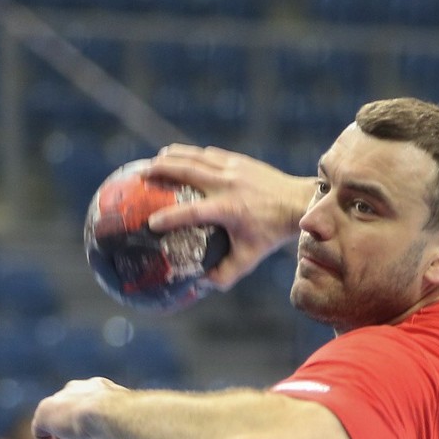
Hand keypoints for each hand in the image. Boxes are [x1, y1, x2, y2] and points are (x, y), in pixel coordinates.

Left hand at [32, 377, 118, 438]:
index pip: (93, 413)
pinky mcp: (44, 412)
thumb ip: (122, 428)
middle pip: (75, 422)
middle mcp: (79, 391)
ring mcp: (60, 401)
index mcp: (99, 389)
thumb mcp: (126, 425)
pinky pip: (41, 432)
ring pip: (61, 430)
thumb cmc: (124, 420)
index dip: (96, 436)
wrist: (109, 413)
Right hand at [144, 146, 316, 289]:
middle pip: (185, 170)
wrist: (297, 203)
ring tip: (154, 161)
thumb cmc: (271, 234)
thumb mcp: (249, 258)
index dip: (169, 217)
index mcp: (227, 209)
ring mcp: (232, 168)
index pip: (191, 212)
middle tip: (140, 175)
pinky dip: (191, 155)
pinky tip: (180, 158)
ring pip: (194, 157)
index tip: (151, 224)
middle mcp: (226, 184)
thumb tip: (203, 284)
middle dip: (160, 170)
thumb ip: (225, 274)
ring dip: (172, 157)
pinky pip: (208, 154)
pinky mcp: (237, 160)